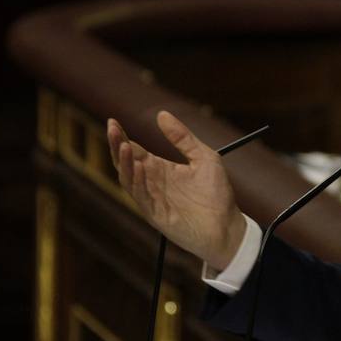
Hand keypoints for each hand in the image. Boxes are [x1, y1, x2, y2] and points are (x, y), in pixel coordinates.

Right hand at [107, 111, 246, 269]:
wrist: (227, 227)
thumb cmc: (216, 194)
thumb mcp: (204, 157)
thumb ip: (182, 138)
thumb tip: (162, 114)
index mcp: (160, 168)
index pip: (135, 150)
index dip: (122, 137)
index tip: (113, 121)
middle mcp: (152, 182)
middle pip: (126, 162)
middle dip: (117, 145)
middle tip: (112, 128)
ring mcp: (152, 199)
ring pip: (129, 179)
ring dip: (124, 163)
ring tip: (124, 146)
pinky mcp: (156, 215)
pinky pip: (141, 197)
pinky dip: (137, 182)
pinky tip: (139, 167)